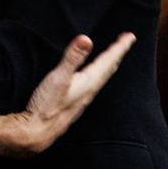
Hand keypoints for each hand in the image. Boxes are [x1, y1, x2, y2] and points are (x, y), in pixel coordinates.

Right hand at [0, 32, 135, 157]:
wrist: (37, 133)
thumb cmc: (47, 106)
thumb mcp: (58, 78)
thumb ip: (72, 58)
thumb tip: (86, 39)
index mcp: (88, 82)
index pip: (108, 61)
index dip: (120, 47)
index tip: (131, 36)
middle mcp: (89, 90)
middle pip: (109, 68)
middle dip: (118, 53)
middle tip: (127, 40)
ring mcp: (83, 98)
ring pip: (102, 77)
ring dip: (109, 64)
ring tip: (113, 55)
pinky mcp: (75, 102)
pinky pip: (94, 84)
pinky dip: (98, 74)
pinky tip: (92, 77)